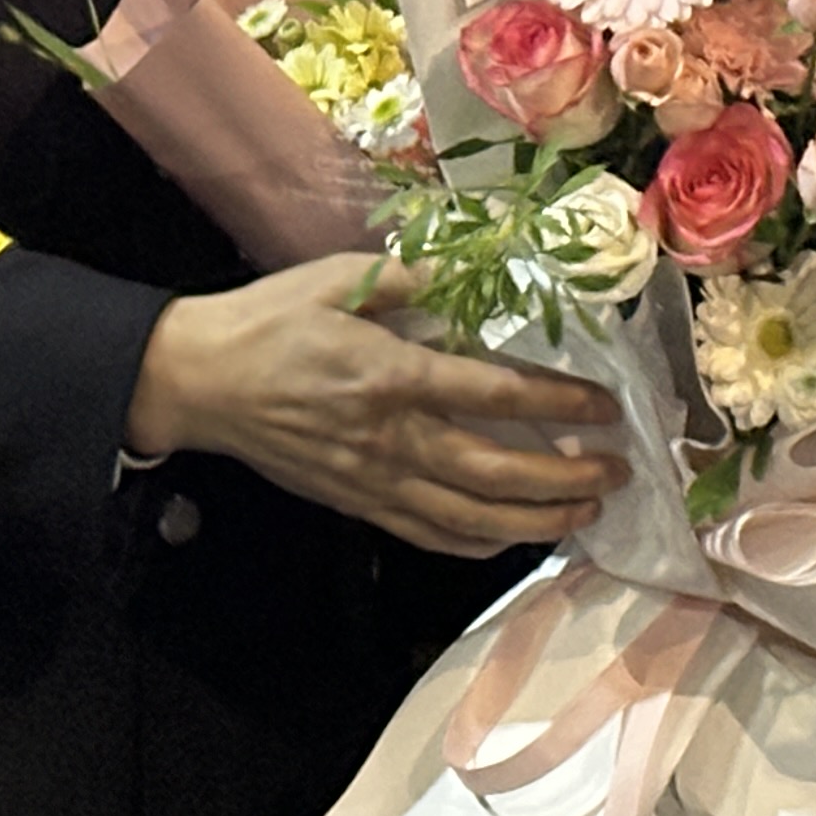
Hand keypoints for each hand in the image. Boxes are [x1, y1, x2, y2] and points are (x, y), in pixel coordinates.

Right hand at [124, 255, 626, 555]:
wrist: (199, 380)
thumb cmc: (270, 321)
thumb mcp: (339, 279)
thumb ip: (413, 278)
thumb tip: (477, 272)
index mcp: (394, 375)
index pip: (497, 396)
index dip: (560, 404)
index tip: (606, 407)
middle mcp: (392, 438)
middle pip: (497, 473)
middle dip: (566, 478)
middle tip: (616, 471)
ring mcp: (374, 480)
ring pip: (471, 518)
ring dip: (536, 520)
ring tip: (585, 513)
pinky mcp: (356, 503)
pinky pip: (429, 534)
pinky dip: (479, 542)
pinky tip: (513, 536)